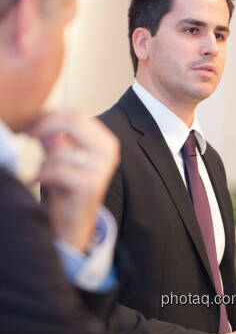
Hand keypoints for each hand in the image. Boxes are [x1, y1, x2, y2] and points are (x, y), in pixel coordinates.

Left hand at [28, 109, 118, 251]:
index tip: (33, 126)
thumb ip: (54, 135)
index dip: (50, 116)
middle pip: (73, 122)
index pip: (76, 114)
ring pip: (60, 149)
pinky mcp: (90, 186)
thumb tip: (40, 119)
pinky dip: (42, 174)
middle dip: (45, 127)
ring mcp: (102, 170)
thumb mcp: (60, 154)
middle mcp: (109, 153)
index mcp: (105, 142)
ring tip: (43, 172)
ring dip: (43, 160)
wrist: (73, 219)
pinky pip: (56, 169)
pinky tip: (38, 181)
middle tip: (30, 136)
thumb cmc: (66, 184)